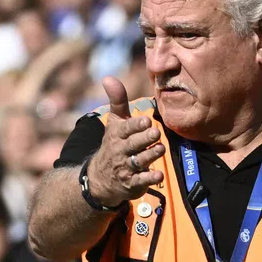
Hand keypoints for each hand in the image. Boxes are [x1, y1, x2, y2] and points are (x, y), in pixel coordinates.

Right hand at [85, 77, 166, 207]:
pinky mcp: (132, 184)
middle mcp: (120, 151)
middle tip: (156, 132)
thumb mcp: (114, 123)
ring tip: (160, 149)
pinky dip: (149, 178)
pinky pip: (140, 181)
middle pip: (133, 144)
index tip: (146, 120)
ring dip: (150, 155)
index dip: (135, 125)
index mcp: (116, 135)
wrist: (100, 178)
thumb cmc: (113, 144)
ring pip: (139, 161)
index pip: (125, 129)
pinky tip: (159, 174)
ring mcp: (125, 168)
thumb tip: (108, 77)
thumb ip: (117, 101)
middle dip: (144, 139)